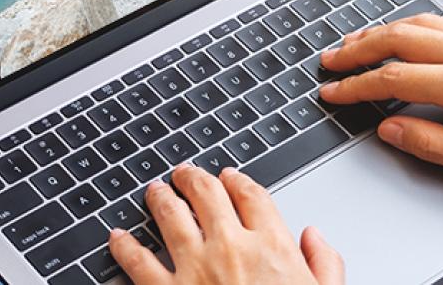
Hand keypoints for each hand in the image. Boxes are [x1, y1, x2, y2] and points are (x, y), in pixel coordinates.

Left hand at [109, 164, 343, 284]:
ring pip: (170, 215)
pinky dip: (125, 246)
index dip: (237, 179)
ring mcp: (195, 269)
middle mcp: (231, 248)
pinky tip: (119, 238)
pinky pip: (138, 261)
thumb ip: (324, 264)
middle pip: (207, 193)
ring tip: (154, 191)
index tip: (229, 175)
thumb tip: (314, 237)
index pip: (251, 194)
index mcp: (272, 247)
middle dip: (193, 178)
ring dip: (160, 198)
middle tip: (183, 173)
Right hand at [319, 15, 442, 186]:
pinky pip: (438, 22)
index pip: (392, 79)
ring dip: (379, 30)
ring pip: (417, 23)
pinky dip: (407, 25)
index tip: (330, 92)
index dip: (355, 86)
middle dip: (357, 48)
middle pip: (397, 38)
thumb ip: (429, 143)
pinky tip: (398, 33)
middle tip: (329, 60)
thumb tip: (387, 127)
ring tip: (353, 42)